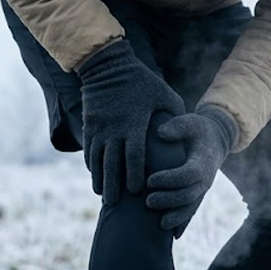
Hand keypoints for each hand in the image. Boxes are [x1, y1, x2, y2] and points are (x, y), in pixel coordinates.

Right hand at [76, 40, 184, 202]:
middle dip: (113, 186)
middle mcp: (114, 128)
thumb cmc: (142, 81)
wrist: (107, 65)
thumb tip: (181, 137)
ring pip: (97, 159)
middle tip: (114, 204)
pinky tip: (95, 176)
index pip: (134, 156)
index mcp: (134, 124)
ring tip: (103, 196)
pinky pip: (88, 149)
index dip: (134, 176)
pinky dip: (91, 165)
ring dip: (99, 179)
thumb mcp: (164, 95)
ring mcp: (99, 127)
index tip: (136, 192)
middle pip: (112, 164)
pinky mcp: (89, 124)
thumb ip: (174, 117)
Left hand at [146, 105, 237, 237]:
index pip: (188, 174)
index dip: (170, 179)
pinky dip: (183, 224)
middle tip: (147, 201)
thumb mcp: (190, 121)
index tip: (150, 180)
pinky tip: (173, 236)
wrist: (215, 141)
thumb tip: (161, 133)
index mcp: (203, 161)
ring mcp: (202, 190)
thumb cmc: (198, 129)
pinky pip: (191, 211)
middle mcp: (205, 179)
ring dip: (176, 217)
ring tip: (159, 225)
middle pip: (189, 195)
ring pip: (191, 208)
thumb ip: (177, 126)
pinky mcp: (198, 196)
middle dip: (168, 200)